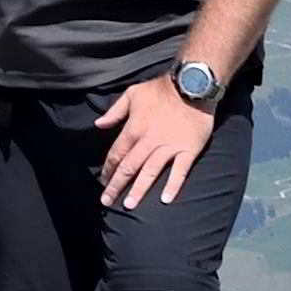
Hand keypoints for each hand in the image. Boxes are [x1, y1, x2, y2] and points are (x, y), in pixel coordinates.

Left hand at [94, 75, 216, 210]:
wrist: (192, 85)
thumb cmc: (160, 89)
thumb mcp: (132, 94)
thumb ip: (114, 112)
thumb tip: (98, 125)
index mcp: (134, 129)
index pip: (117, 154)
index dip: (108, 169)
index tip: (102, 181)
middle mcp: (149, 141)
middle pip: (129, 167)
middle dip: (116, 185)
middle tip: (107, 202)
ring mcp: (169, 147)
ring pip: (150, 172)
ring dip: (139, 190)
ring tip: (129, 205)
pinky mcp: (188, 150)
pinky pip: (179, 171)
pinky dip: (173, 185)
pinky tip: (165, 199)